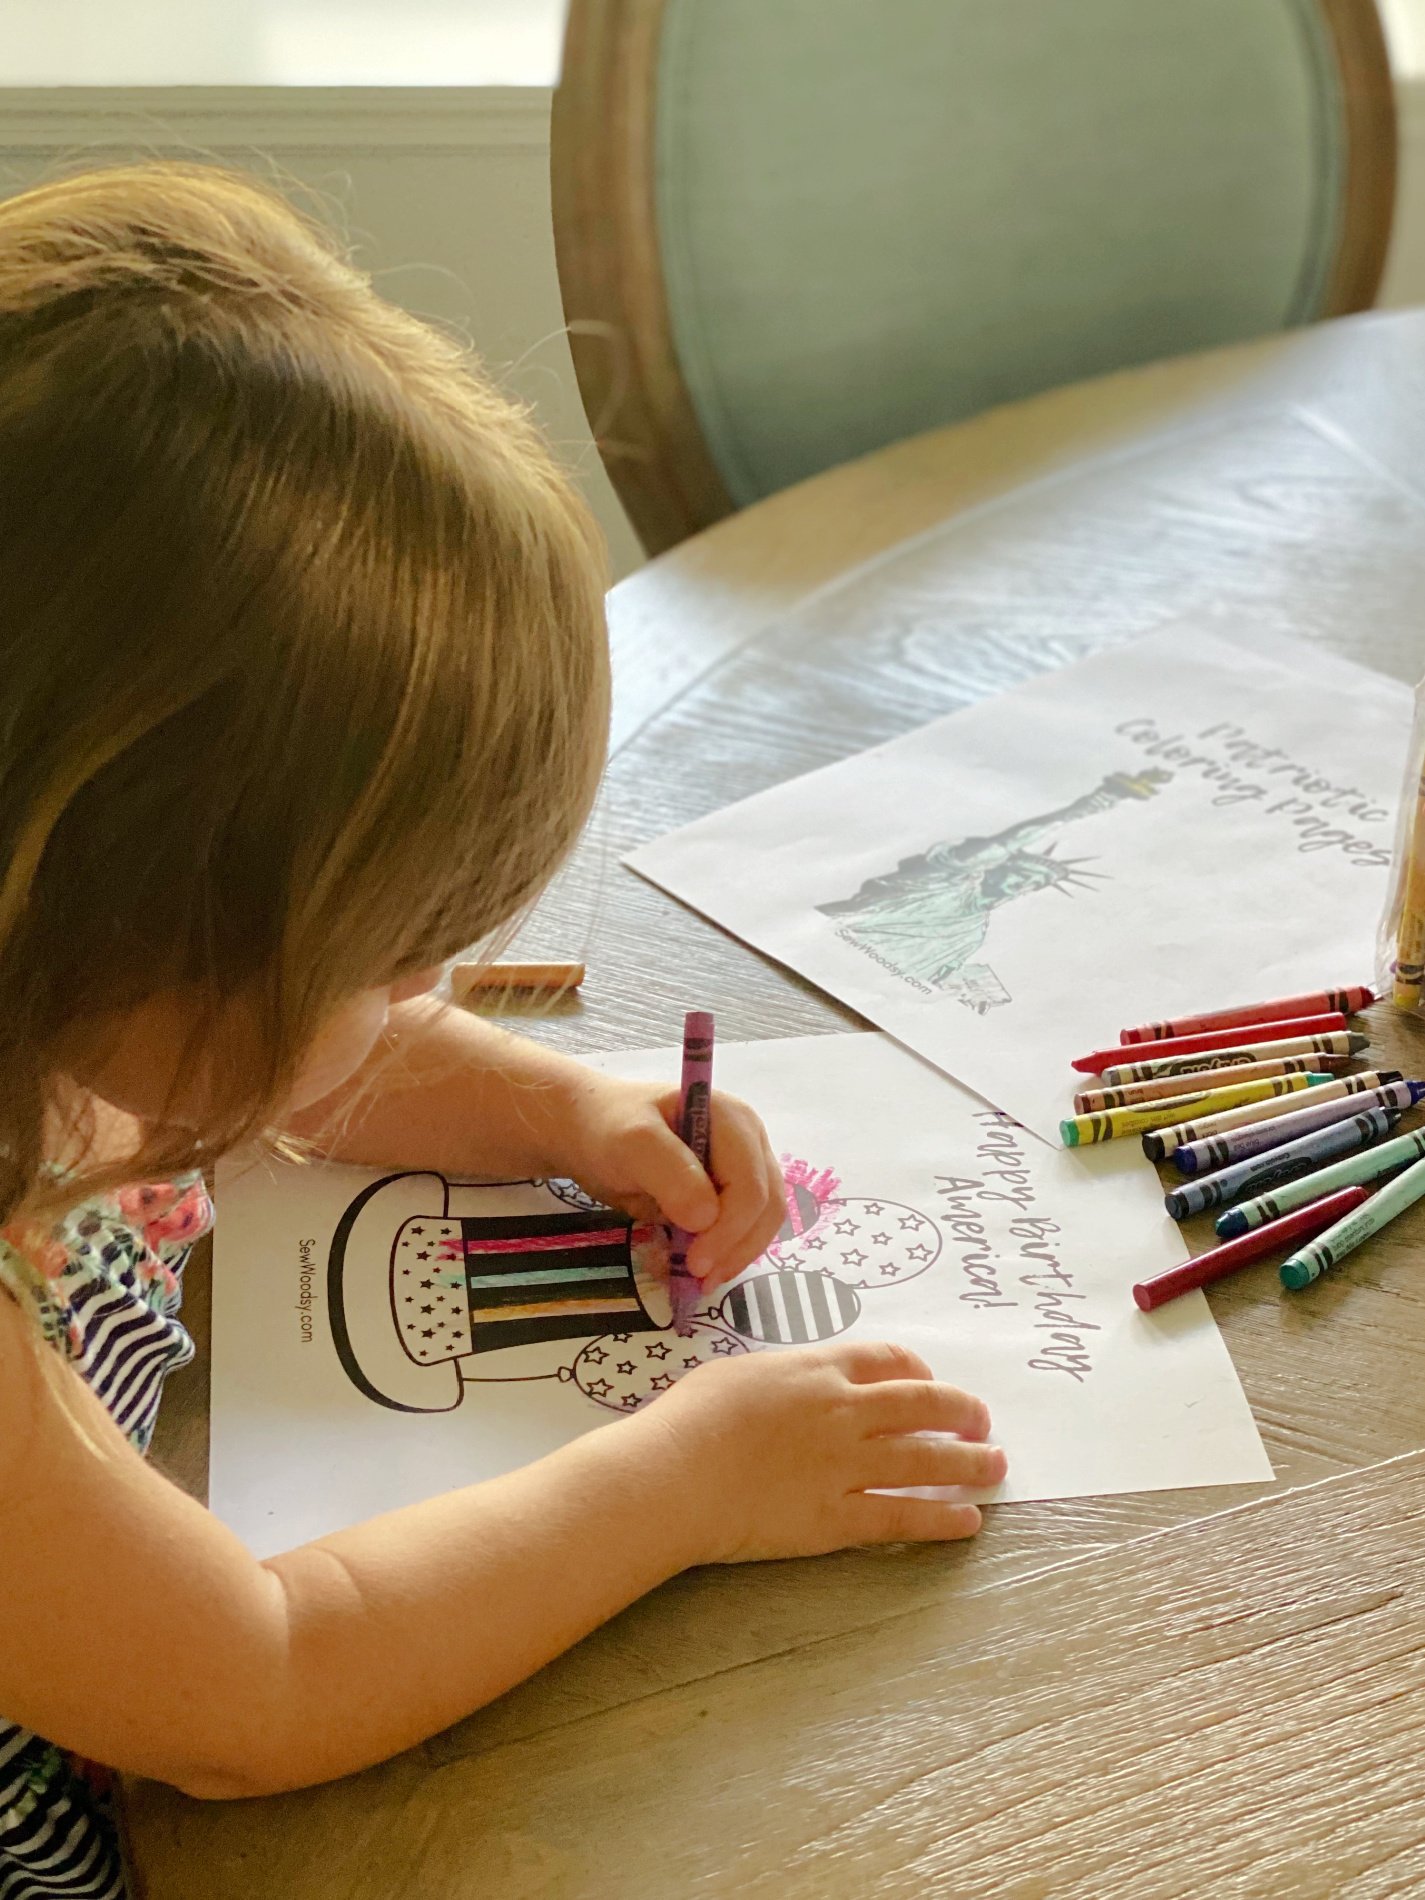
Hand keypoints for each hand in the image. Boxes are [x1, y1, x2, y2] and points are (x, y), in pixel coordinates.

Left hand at [558, 1073, 784, 1289]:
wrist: (590, 1128)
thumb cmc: (609, 1128)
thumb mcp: (632, 1143)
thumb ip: (671, 1174)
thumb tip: (707, 1219)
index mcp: (733, 1121)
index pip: (751, 1185)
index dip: (729, 1229)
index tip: (694, 1263)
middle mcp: (749, 1142)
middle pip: (766, 1205)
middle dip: (737, 1247)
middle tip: (699, 1279)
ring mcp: (743, 1167)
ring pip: (762, 1220)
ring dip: (737, 1255)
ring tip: (701, 1280)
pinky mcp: (730, 1191)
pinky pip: (745, 1227)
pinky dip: (729, 1251)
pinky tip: (703, 1268)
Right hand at [632, 1339, 1006, 1562]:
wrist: (673, 1474)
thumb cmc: (689, 1419)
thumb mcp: (739, 1373)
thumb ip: (783, 1378)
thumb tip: (795, 1385)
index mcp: (818, 1369)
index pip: (891, 1361)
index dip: (921, 1372)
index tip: (932, 1385)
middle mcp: (844, 1411)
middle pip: (924, 1405)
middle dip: (963, 1412)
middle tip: (984, 1423)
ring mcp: (845, 1465)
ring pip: (927, 1460)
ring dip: (969, 1463)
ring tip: (996, 1467)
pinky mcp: (837, 1518)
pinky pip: (902, 1517)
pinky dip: (941, 1519)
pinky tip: (967, 1520)